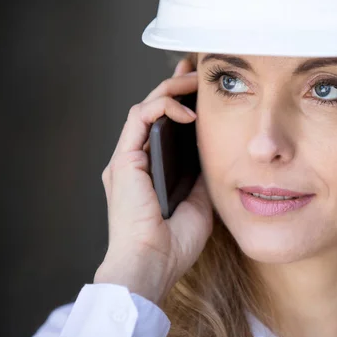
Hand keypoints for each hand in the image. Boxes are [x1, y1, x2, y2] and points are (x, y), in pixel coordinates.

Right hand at [95, 59, 211, 305]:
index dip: (180, 103)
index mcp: (151, 172)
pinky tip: (188, 111)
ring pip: (144, 108)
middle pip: (153, 111)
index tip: (200, 89)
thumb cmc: (174, 244)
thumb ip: (200, 178)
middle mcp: (135, 162)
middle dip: (175, 86)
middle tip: (195, 71)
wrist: (153, 264)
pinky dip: (162, 107)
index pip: (164, 127)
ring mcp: (126, 159)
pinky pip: (139, 119)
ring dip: (170, 89)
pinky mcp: (123, 160)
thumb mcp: (198, 203)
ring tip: (194, 80)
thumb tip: (214, 157)